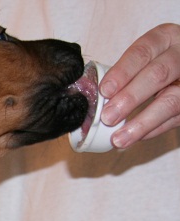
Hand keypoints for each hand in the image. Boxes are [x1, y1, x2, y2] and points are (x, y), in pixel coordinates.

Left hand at [100, 23, 179, 148]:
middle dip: (131, 97)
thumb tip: (92, 97)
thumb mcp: (144, 58)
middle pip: (159, 74)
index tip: (105, 91)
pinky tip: (134, 138)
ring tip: (119, 139)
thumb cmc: (155, 63)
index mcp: (166, 38)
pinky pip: (176, 118)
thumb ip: (123, 72)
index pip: (143, 51)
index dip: (123, 71)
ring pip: (172, 101)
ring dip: (142, 122)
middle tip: (108, 117)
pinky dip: (153, 130)